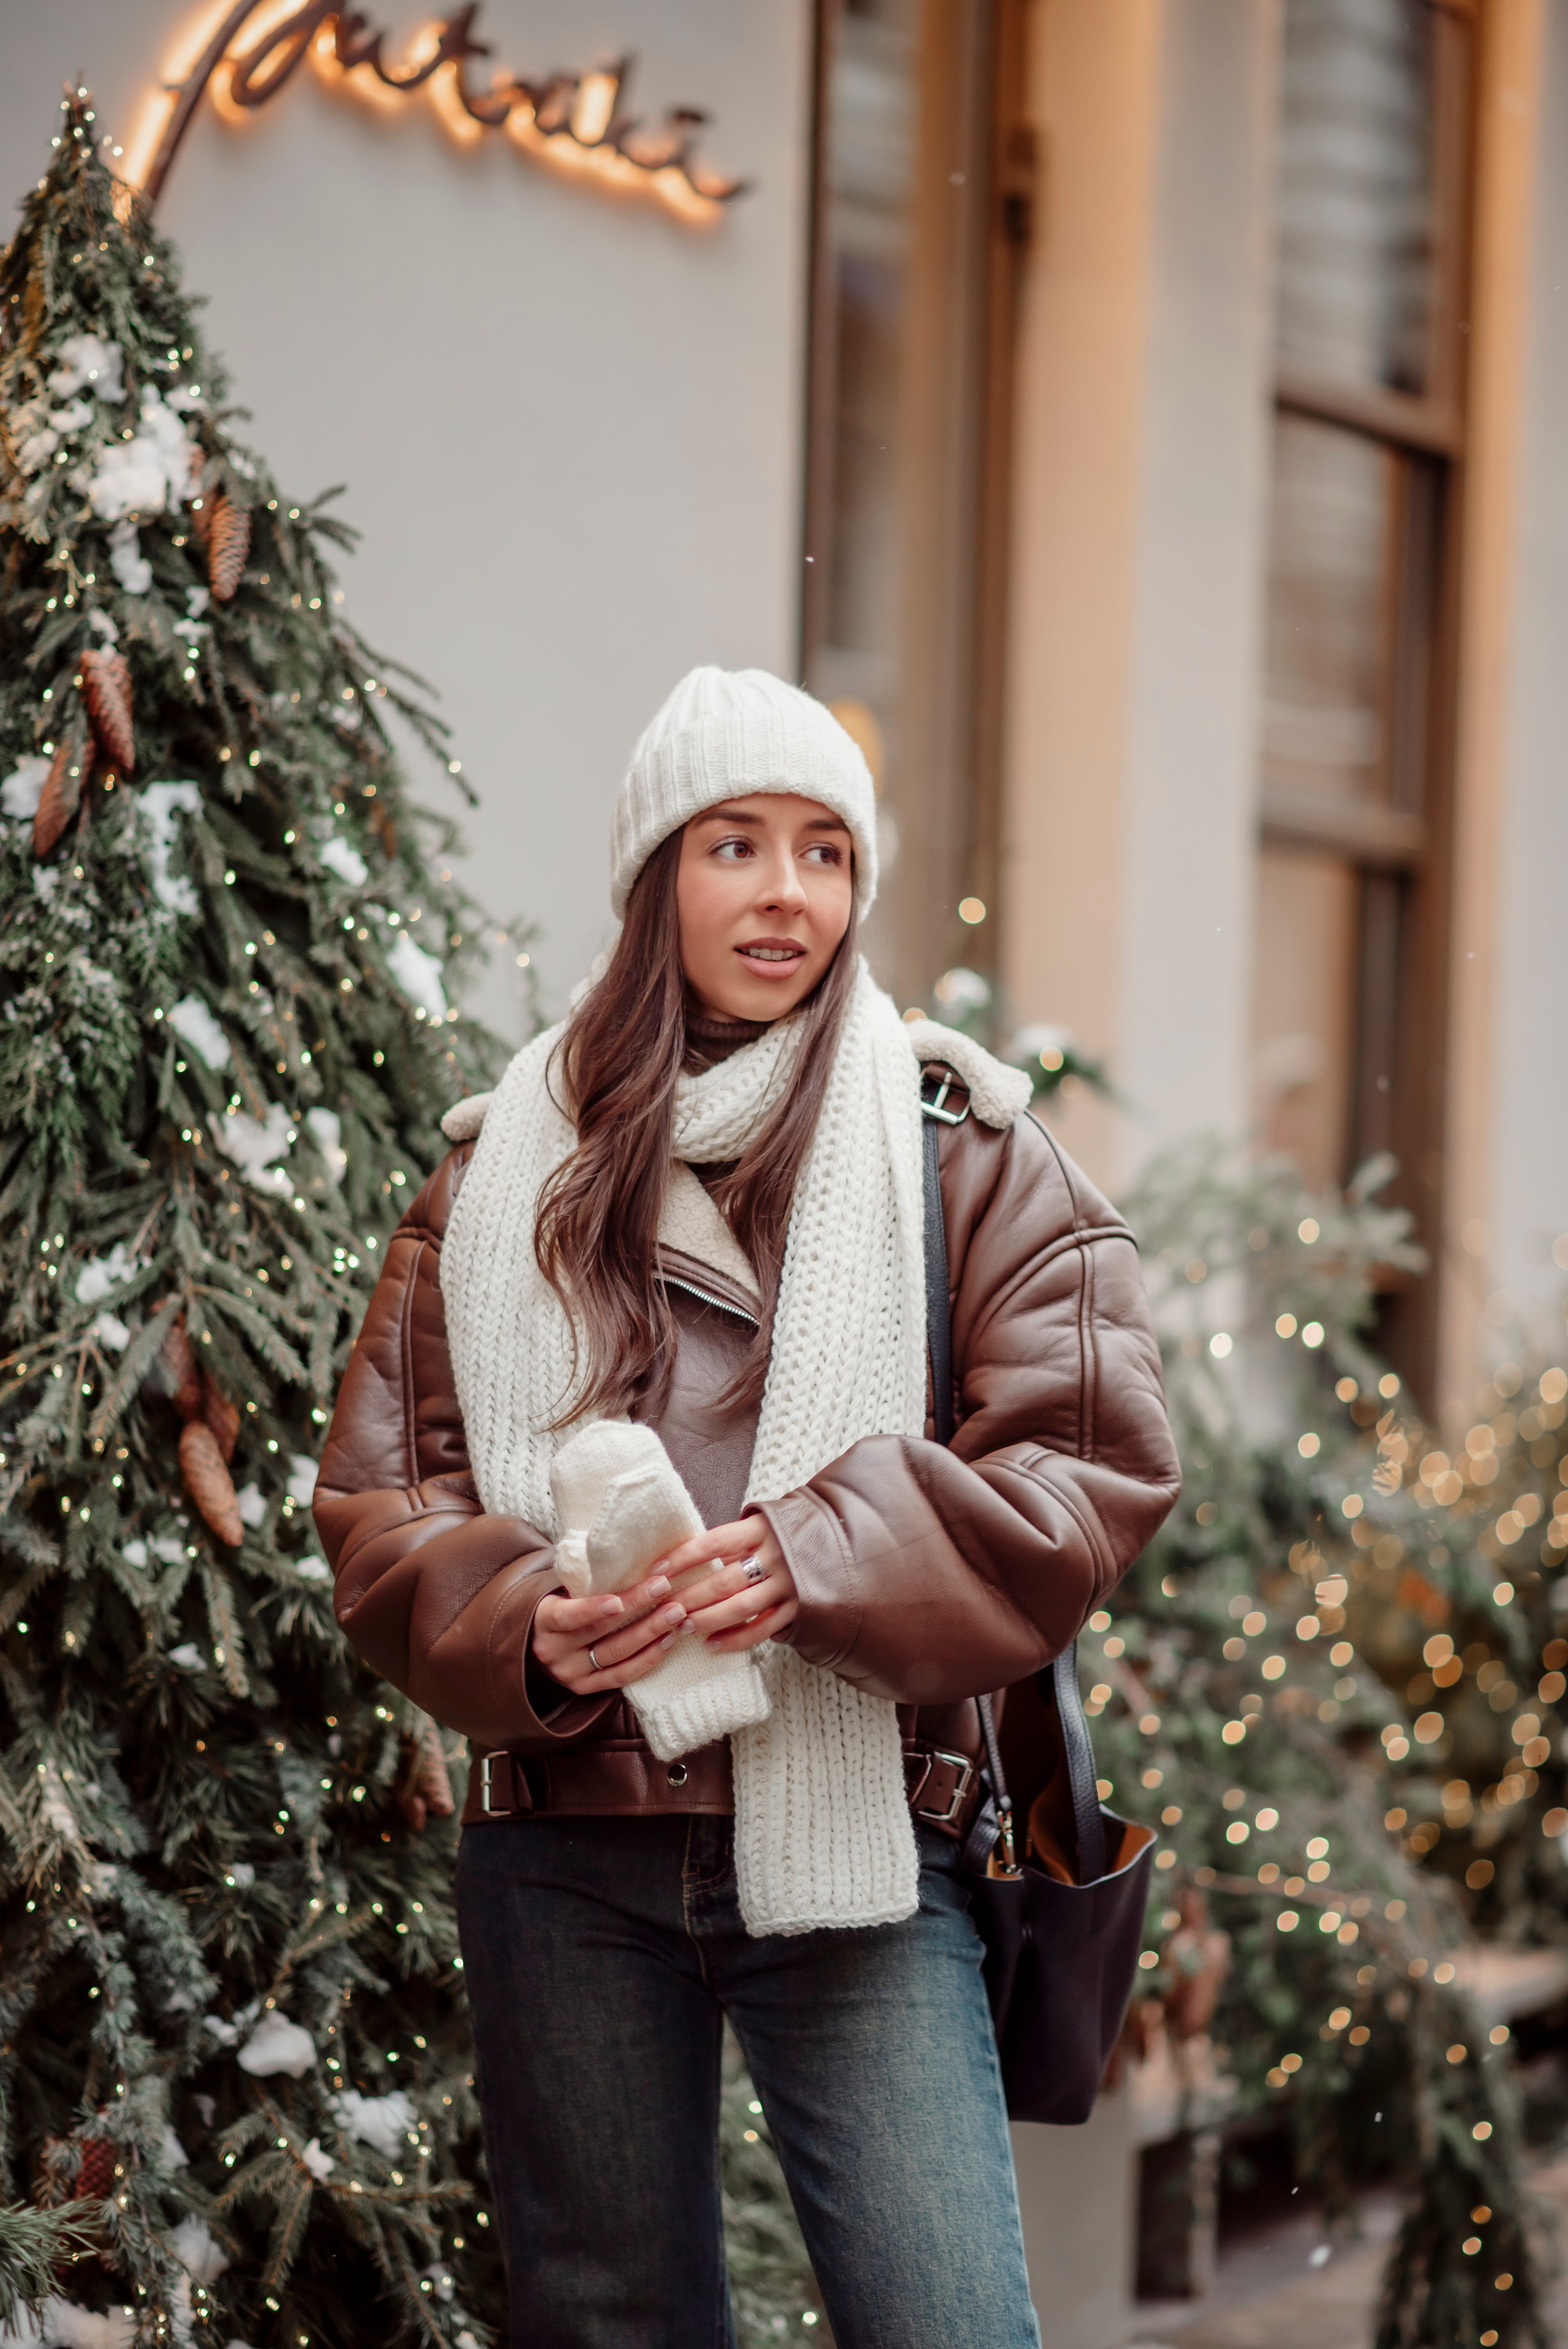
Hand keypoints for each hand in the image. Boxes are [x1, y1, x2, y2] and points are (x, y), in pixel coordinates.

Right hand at [532, 1572, 687, 1696]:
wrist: (536, 1639)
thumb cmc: (557, 1602)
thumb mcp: (559, 1588)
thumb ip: (584, 1579)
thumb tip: (627, 1555)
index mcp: (542, 1621)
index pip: (567, 1616)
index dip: (593, 1609)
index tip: (619, 1600)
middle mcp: (553, 1651)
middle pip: (600, 1631)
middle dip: (636, 1607)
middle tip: (663, 1587)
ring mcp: (570, 1673)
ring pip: (615, 1654)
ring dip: (650, 1632)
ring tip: (675, 1612)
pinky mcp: (586, 1688)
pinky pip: (621, 1675)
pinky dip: (647, 1658)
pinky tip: (667, 1640)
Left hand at [651, 1518, 796, 1651]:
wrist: (842, 1537)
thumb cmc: (790, 1529)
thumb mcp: (765, 1522)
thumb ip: (735, 1538)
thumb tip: (687, 1554)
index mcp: (763, 1529)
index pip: (714, 1543)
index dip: (683, 1557)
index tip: (656, 1571)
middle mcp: (776, 1556)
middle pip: (723, 1580)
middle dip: (689, 1597)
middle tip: (664, 1609)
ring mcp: (789, 1584)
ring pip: (740, 1608)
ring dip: (706, 1619)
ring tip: (681, 1626)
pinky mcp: (799, 1609)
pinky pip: (762, 1629)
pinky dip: (734, 1639)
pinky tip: (710, 1645)